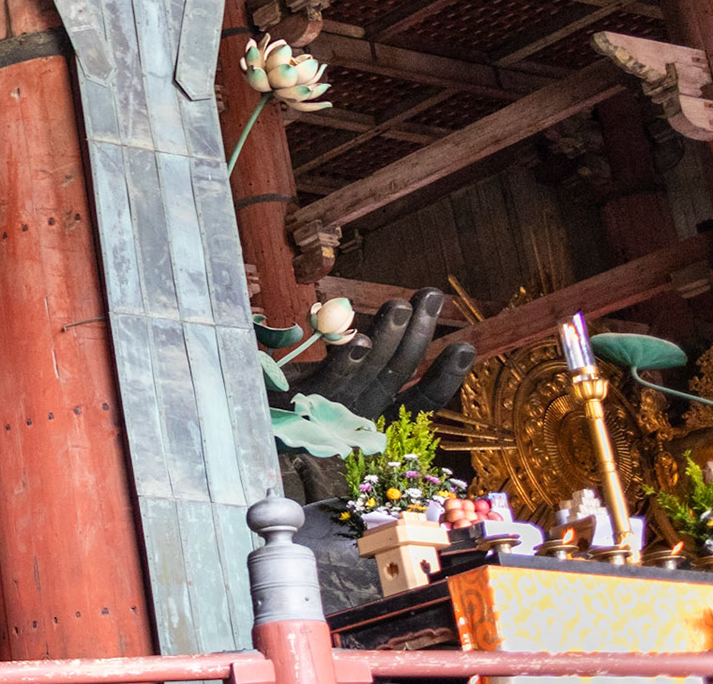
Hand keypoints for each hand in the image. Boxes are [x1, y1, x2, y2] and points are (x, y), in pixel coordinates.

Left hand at [294, 287, 473, 419]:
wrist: (246, 417)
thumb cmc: (293, 391)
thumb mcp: (335, 373)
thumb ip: (364, 351)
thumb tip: (396, 312)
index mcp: (374, 411)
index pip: (420, 401)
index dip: (444, 376)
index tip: (466, 346)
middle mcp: (359, 414)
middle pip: (397, 374)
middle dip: (418, 333)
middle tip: (431, 294)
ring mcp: (332, 412)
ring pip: (368, 374)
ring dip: (386, 338)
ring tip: (400, 304)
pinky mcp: (302, 403)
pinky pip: (329, 381)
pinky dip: (345, 360)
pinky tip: (359, 338)